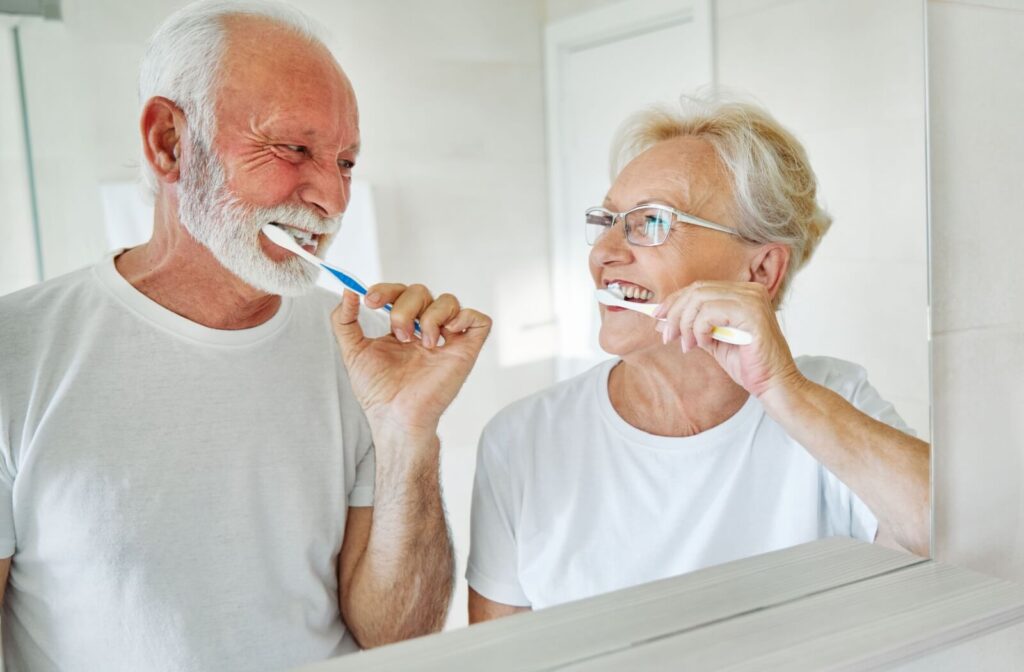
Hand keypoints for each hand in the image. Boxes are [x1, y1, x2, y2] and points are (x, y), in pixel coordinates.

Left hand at [331, 284, 491, 439]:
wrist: (394, 417)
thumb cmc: (378, 392)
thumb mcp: (353, 351)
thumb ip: (344, 321)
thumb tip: (348, 291)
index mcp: (403, 327)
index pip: (399, 292)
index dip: (386, 290)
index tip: (370, 301)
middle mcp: (425, 329)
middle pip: (422, 292)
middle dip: (405, 308)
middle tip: (398, 335)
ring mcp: (447, 340)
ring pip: (449, 301)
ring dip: (431, 315)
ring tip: (422, 343)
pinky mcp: (465, 351)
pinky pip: (479, 321)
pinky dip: (465, 318)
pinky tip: (447, 334)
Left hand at [654, 281, 803, 397]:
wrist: (773, 384)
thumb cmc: (747, 363)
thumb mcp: (713, 340)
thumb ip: (692, 326)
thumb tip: (661, 320)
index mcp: (742, 293)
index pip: (699, 287)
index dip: (675, 300)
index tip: (658, 317)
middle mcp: (749, 290)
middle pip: (697, 290)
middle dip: (675, 313)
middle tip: (668, 336)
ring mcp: (752, 299)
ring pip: (700, 299)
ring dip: (685, 324)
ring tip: (687, 345)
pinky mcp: (751, 313)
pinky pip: (709, 313)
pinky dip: (699, 329)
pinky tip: (704, 344)